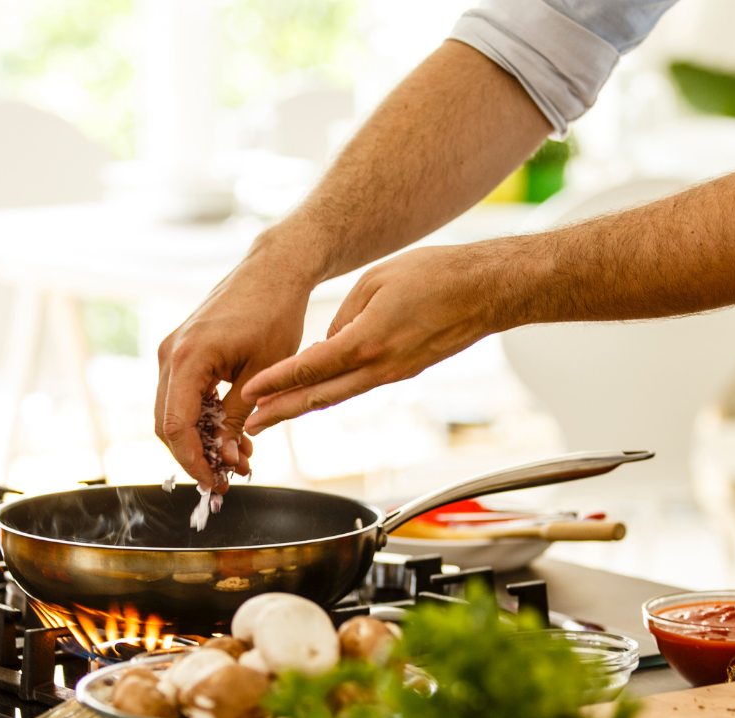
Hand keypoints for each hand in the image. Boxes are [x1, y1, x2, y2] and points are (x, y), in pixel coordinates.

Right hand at [155, 249, 312, 486]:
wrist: (274, 270)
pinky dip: (202, 421)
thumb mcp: (263, 375)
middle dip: (195, 457)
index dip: (193, 462)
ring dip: (200, 442)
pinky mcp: (182, 352)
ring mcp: (172, 351)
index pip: (176, 426)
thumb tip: (225, 459)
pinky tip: (230, 435)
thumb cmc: (275, 313)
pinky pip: (182, 397)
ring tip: (237, 459)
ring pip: (173, 414)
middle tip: (227, 478)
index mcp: (188, 357)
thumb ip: (238, 418)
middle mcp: (171, 354)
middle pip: (167, 425)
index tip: (216, 483)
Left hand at [242, 244, 509, 432]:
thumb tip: (325, 344)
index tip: (250, 393)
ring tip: (273, 417)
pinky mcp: (402, 374)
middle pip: (319, 397)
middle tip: (251, 426)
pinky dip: (331, 392)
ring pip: (337, 396)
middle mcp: (379, 367)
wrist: (484, 291)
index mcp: (368, 341)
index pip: (311, 367)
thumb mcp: (376, 281)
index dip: (277, 382)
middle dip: (281, 412)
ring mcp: (392, 375)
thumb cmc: (436, 275)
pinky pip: (358, 386)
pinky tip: (313, 393)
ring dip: (303, 408)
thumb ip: (344, 315)